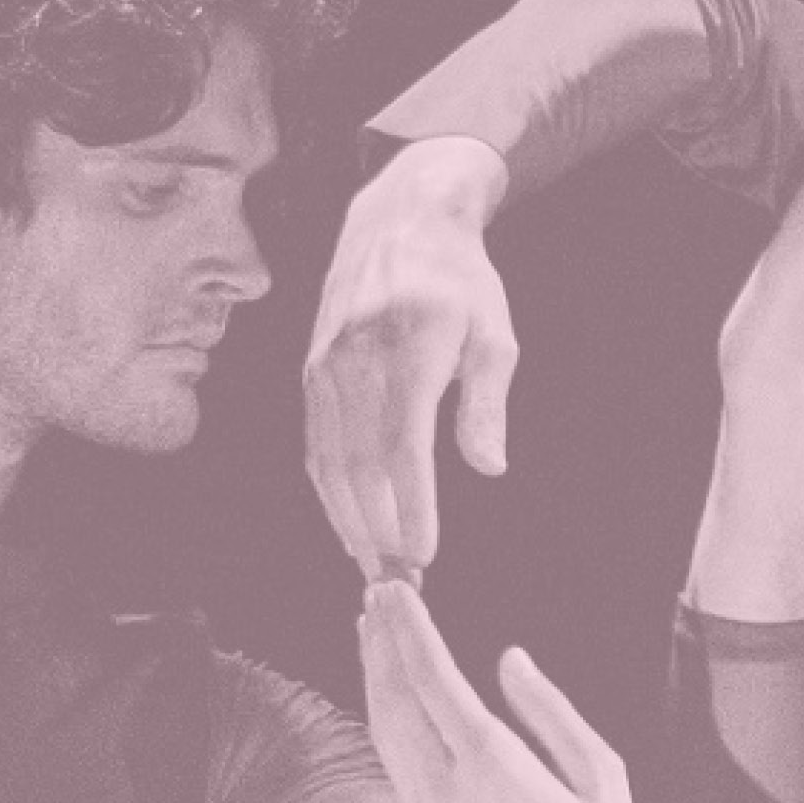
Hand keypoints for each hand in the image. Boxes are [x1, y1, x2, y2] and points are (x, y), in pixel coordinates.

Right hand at [305, 138, 516, 582]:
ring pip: (329, 461)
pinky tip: (350, 524)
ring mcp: (324, 364)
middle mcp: (356, 357)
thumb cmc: (460, 283)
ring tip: (375, 567)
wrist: (401, 220)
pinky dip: (330, 491)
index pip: (403, 446)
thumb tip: (488, 468)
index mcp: (409, 348)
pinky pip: (316, 443)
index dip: (411, 507)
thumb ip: (486, 404)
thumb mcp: (493, 335)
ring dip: (350, 521)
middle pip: (358, 465)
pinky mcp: (310, 370)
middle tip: (401, 582)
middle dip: (378, 531)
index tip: (424, 555)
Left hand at [356, 580, 773, 802]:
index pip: (434, 679)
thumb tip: (508, 660)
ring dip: (374, 677)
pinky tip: (390, 699)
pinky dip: (386, 720)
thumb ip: (550, 711)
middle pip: (394, 700)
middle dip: (381, 642)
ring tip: (371, 633)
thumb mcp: (603, 776)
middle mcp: (448, 794)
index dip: (410, 629)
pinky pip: (395, 768)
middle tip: (375, 594)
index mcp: (494, 768)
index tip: (397, 591)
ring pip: (385, 734)